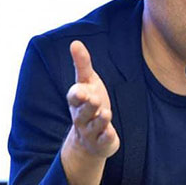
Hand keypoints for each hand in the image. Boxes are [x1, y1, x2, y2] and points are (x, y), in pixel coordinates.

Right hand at [65, 40, 119, 157]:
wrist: (90, 139)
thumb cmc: (89, 103)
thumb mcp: (87, 83)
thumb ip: (82, 65)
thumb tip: (75, 42)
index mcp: (77, 102)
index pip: (74, 96)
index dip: (77, 94)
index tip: (82, 91)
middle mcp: (82, 117)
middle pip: (83, 112)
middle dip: (88, 106)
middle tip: (94, 100)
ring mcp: (91, 131)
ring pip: (94, 126)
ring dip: (99, 120)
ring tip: (106, 113)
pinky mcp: (102, 142)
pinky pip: (103, 140)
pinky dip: (106, 136)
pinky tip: (110, 133)